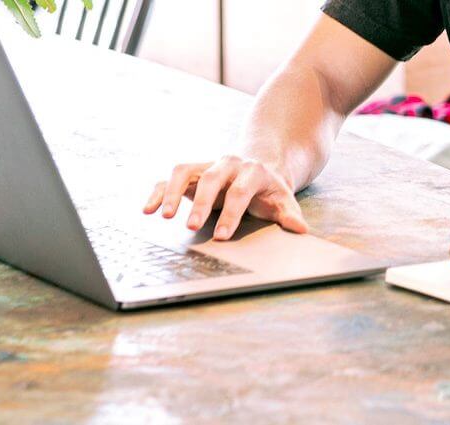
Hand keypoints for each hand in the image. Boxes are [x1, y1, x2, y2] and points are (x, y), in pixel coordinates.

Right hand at [143, 155, 308, 239]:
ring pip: (185, 172)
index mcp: (253, 171)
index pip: (240, 192)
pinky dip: (159, 192)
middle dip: (201, 204)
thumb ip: (290, 215)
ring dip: (173, 193)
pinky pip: (171, 178)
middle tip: (191, 227)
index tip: (221, 236)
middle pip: (211, 180)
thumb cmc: (271, 190)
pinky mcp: (192, 172)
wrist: (261, 167)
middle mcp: (228, 164)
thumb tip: (302, 230)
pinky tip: (148, 209)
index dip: (231, 213)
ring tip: (163, 217)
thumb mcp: (284, 201)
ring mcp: (208, 165)